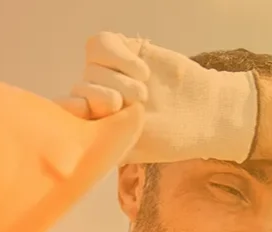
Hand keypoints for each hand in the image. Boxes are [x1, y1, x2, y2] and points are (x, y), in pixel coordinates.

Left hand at [56, 32, 258, 163]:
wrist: (204, 113)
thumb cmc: (171, 138)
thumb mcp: (133, 149)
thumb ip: (100, 141)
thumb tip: (68, 141)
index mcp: (95, 123)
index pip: (66, 110)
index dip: (73, 108)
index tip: (90, 112)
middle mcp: (98, 96)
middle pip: (80, 87)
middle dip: (105, 97)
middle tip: (132, 105)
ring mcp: (110, 72)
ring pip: (91, 66)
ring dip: (117, 78)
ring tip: (143, 90)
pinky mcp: (125, 50)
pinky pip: (102, 43)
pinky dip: (119, 56)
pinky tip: (142, 71)